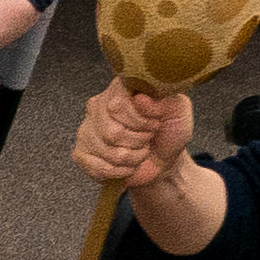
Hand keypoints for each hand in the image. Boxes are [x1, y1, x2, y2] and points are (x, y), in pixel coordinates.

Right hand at [61, 77, 201, 191]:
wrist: (162, 161)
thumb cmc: (169, 133)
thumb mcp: (178, 112)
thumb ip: (164, 101)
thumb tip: (139, 99)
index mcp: (119, 88)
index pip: (117, 104)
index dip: (139, 121)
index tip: (154, 124)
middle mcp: (97, 105)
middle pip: (111, 132)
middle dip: (137, 141)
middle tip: (147, 139)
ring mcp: (86, 129)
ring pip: (107, 151)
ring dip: (132, 158)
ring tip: (140, 152)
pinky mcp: (81, 152)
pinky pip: (99, 168)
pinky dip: (120, 171)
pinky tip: (127, 165)